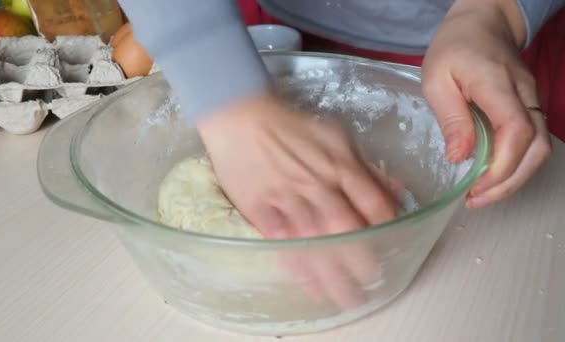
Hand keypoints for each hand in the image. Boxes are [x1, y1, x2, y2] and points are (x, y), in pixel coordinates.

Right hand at [197, 90, 397, 306]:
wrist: (242, 117)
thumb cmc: (291, 125)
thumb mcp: (336, 136)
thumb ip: (365, 166)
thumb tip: (394, 190)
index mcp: (340, 165)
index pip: (372, 202)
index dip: (385, 226)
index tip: (391, 244)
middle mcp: (318, 185)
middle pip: (346, 229)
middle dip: (361, 259)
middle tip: (371, 282)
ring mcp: (289, 198)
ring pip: (315, 241)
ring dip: (331, 272)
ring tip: (343, 296)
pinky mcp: (262, 209)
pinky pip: (283, 242)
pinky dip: (297, 265)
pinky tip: (308, 283)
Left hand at [422, 0, 550, 207]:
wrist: (482, 24)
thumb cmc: (454, 48)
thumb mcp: (436, 78)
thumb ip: (450, 117)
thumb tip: (459, 157)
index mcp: (497, 84)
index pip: (516, 129)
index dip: (502, 165)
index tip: (476, 186)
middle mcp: (524, 94)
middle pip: (537, 147)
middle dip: (509, 182)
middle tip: (476, 199)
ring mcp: (531, 100)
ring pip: (541, 148)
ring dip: (515, 178)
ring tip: (482, 194)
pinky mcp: (529, 107)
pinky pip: (533, 142)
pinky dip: (516, 165)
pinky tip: (491, 176)